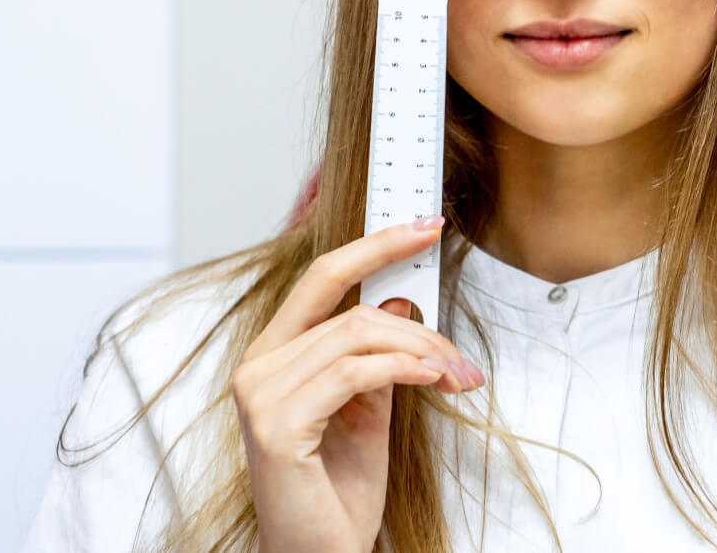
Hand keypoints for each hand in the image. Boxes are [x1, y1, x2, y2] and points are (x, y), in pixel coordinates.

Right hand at [230, 217, 483, 552]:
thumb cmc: (337, 491)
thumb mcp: (368, 409)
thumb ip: (378, 356)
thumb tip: (404, 300)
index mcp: (273, 356)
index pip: (322, 279)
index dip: (374, 245)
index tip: (422, 226)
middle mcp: (257, 368)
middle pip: (348, 306)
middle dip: (416, 317)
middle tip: (459, 346)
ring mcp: (260, 395)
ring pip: (357, 335)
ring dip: (422, 349)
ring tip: (456, 374)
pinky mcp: (276, 425)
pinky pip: (354, 373)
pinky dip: (404, 369)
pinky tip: (435, 379)